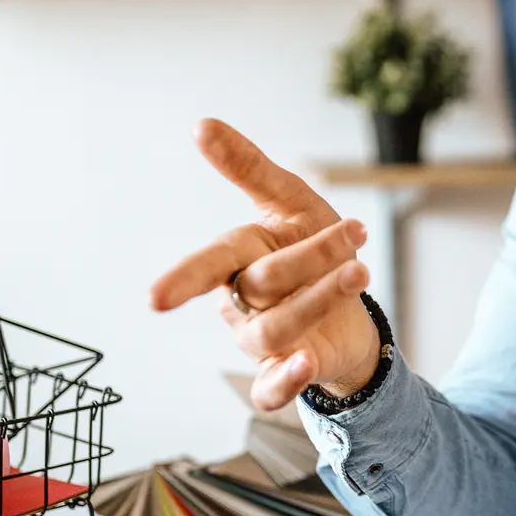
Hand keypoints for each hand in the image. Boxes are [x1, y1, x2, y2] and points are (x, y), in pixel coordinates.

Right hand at [150, 120, 381, 410]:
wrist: (354, 308)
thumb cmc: (316, 250)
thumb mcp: (291, 201)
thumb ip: (249, 167)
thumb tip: (201, 124)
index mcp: (240, 257)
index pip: (211, 262)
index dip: (185, 279)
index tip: (155, 300)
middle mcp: (244, 302)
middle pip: (262, 283)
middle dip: (309, 257)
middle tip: (355, 234)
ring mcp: (264, 340)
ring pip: (276, 330)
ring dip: (319, 301)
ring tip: (359, 272)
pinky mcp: (288, 370)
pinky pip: (272, 390)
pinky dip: (285, 382)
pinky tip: (306, 367)